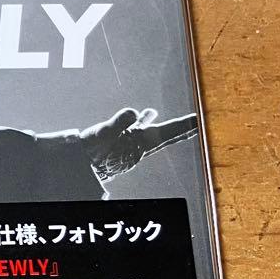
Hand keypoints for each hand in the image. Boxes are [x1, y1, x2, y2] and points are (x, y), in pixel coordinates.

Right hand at [80, 107, 197, 181]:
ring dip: (167, 127)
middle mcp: (140, 146)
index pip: (168, 133)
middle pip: (167, 136)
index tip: (198, 120)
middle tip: (198, 123)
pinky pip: (139, 130)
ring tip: (178, 120)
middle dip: (182, 129)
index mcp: (140, 143)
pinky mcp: (122, 143)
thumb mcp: (103, 134)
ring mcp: (131, 145)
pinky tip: (145, 115)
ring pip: (154, 133)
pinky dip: (145, 122)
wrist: (81, 166)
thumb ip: (119, 122)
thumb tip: (134, 112)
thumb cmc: (92, 153)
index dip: (183, 126)